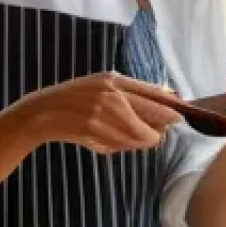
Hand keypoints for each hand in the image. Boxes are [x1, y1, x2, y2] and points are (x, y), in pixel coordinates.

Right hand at [22, 72, 181, 153]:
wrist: (41, 112)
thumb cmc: (75, 98)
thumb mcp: (102, 85)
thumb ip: (130, 91)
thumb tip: (167, 95)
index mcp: (114, 79)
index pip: (154, 92)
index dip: (171, 105)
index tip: (183, 112)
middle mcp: (111, 93)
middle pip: (153, 113)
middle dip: (163, 125)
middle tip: (166, 131)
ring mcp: (103, 113)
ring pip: (139, 134)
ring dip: (142, 141)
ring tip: (135, 140)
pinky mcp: (94, 131)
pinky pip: (120, 144)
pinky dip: (121, 147)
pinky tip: (112, 143)